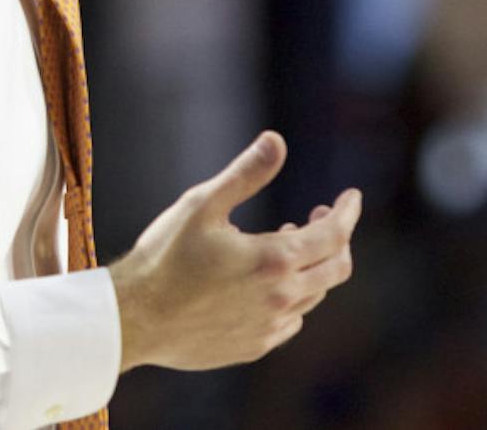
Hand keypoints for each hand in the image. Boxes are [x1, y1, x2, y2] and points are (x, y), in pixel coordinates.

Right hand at [108, 131, 359, 372]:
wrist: (135, 319)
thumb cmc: (165, 257)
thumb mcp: (202, 204)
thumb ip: (245, 174)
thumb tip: (276, 140)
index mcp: (274, 261)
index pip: (334, 235)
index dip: (347, 212)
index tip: (351, 196)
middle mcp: (280, 298)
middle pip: (336, 269)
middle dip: (338, 238)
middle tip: (321, 215)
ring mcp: (269, 327)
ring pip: (314, 296)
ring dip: (313, 266)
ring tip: (288, 241)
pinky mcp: (254, 346)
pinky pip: (290, 321)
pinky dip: (292, 296)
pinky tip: (270, 283)